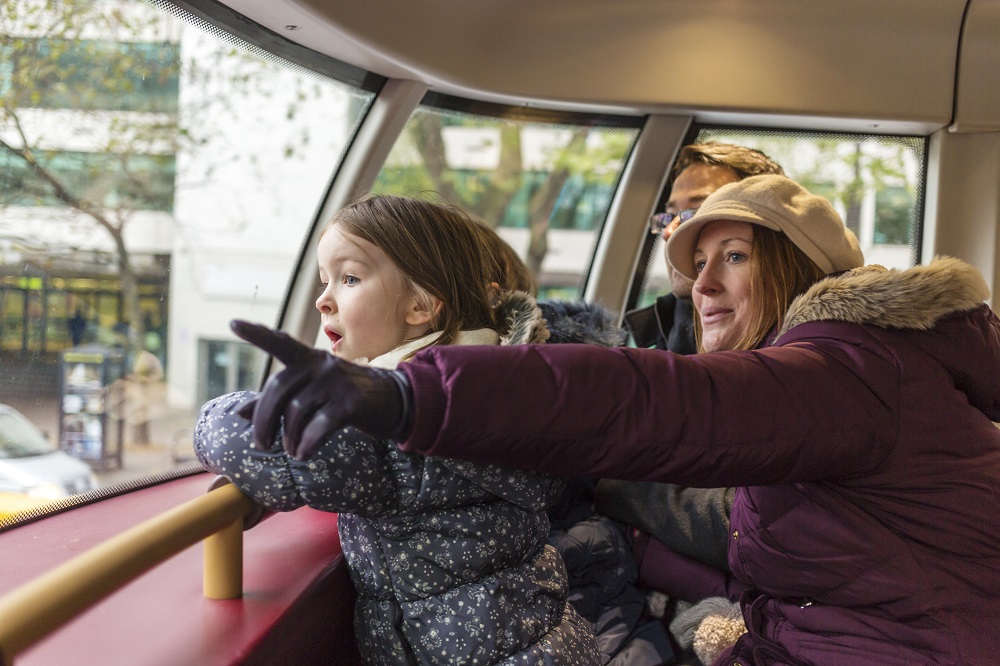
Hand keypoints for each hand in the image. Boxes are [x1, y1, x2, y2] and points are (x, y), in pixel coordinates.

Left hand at [230, 320, 412, 458]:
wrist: (392, 401)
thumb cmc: (343, 396)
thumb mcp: (310, 392)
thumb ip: (275, 400)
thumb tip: (239, 413)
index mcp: (307, 359)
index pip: (279, 343)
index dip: (256, 334)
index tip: (232, 324)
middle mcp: (320, 365)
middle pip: (278, 389)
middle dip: (263, 420)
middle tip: (262, 444)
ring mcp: (336, 382)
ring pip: (296, 411)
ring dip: (288, 437)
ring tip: (291, 450)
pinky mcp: (351, 403)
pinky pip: (318, 426)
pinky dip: (305, 444)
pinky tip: (302, 454)